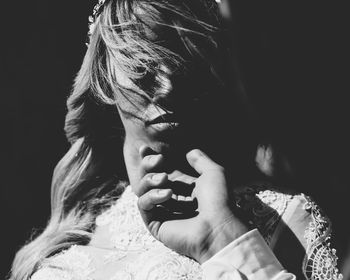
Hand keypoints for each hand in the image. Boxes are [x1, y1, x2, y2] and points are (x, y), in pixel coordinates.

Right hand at [136, 148, 248, 262]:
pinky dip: (152, 196)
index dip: (150, 159)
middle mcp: (170, 197)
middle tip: (159, 160)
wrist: (219, 226)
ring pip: (142, 190)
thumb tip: (189, 153)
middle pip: (147, 177)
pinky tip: (167, 194)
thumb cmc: (219, 200)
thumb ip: (200, 160)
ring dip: (150, 179)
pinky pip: (143, 204)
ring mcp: (162, 211)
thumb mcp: (213, 172)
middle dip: (147, 164)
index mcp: (182, 186)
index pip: (159, 170)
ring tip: (164, 178)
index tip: (145, 148)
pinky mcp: (155, 223)